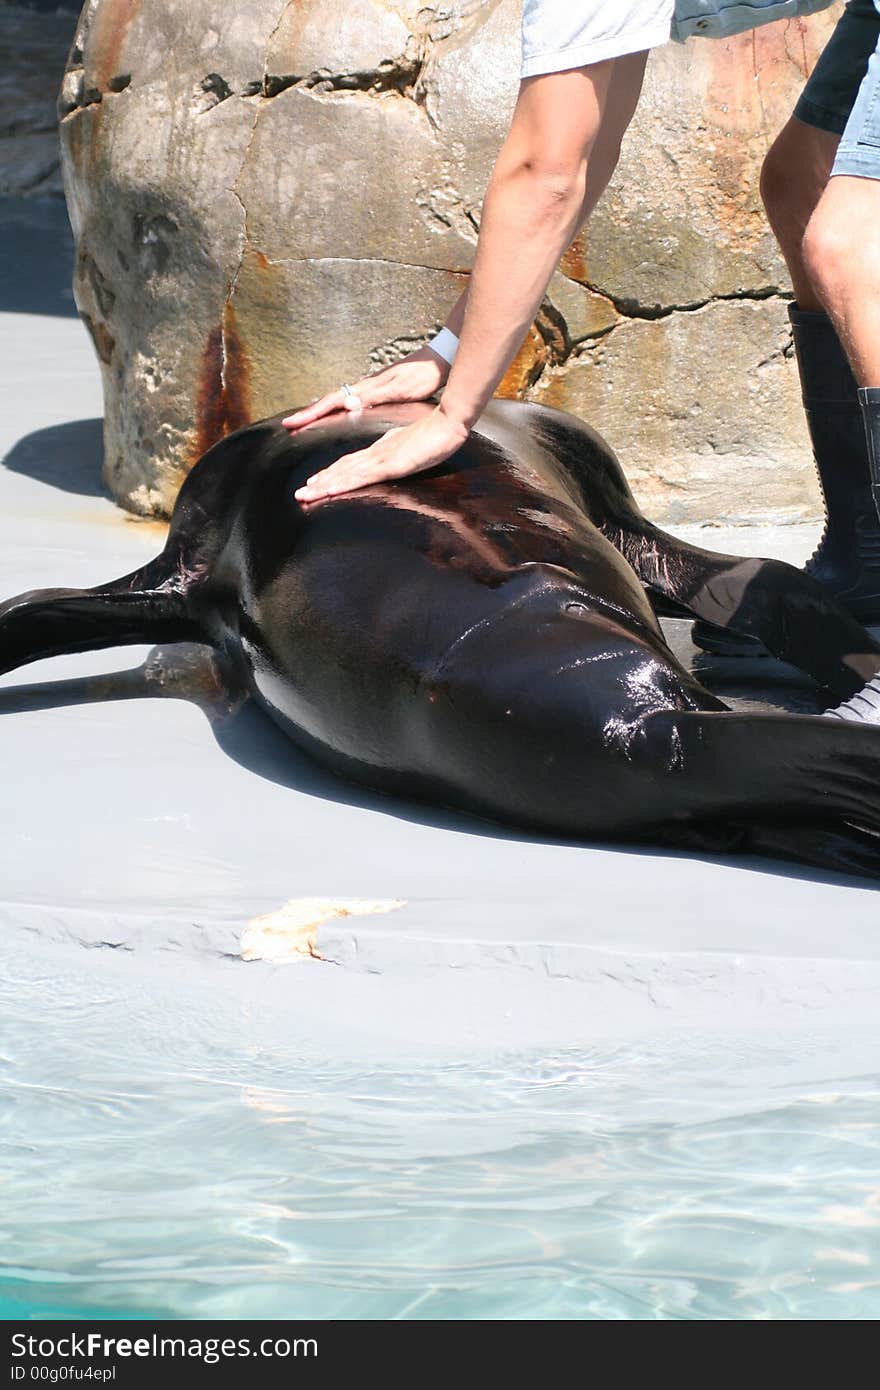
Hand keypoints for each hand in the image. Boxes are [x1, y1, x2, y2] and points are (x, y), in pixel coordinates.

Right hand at [282, 346, 450, 431]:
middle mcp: (364, 388)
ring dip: (320, 411)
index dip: (311, 414)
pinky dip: (336, 409)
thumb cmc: (422, 376)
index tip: (292, 423)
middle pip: (329, 401)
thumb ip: (374, 397)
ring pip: (337, 400)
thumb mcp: (399, 390)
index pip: (331, 403)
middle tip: (289, 424)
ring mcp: (370, 388)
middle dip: (309, 414)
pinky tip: (337, 414)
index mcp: (366, 390)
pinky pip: (348, 401)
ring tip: (305, 421)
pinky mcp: (377, 391)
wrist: (437, 360)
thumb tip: (347, 404)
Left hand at [293, 404, 469, 501]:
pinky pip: (359, 477)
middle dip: (321, 481)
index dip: (334, 472)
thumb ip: (405, 455)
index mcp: (383, 448)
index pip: (353, 462)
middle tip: (300, 493)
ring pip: (345, 474)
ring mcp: (381, 458)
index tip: (319, 481)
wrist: (449, 422)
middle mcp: (377, 453)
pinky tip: (326, 490)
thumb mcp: (417, 448)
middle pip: (343, 468)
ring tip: (303, 495)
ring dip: (323, 485)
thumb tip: (399, 462)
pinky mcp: (388, 464)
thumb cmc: (440, 435)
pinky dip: (340, 484)